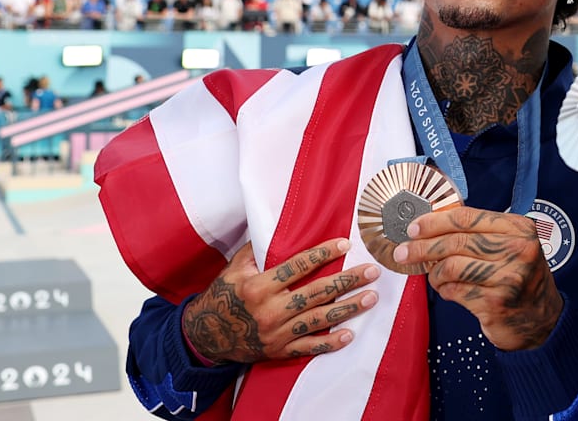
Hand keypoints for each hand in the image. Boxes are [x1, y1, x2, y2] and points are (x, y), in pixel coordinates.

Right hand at [181, 238, 380, 363]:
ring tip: (371, 297)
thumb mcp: (233, 269)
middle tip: (372, 271)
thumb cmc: (223, 296)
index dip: (323, 254)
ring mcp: (276, 333)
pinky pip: (308, 347)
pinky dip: (329, 343)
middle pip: (316, 293)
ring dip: (348, 309)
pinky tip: (350, 335)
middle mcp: (270, 310)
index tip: (345, 244)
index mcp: (258, 286)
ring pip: (318, 319)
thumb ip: (257, 250)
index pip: (298, 266)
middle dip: (347, 280)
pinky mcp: (278, 351)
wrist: (205, 336)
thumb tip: (279, 227)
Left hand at [393, 207, 561, 350]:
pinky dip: (443, 290)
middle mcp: (518, 250)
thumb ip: (479, 233)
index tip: (413, 227)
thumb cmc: (519, 278)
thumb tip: (431, 224)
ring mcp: (508, 277)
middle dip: (422, 246)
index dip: (435, 221)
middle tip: (403, 252)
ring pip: (451, 266)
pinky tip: (447, 289)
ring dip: (434, 273)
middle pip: (456, 241)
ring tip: (434, 276)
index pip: (467, 217)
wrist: (541, 320)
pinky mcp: (495, 303)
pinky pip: (454, 290)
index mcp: (519, 228)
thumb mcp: (510, 246)